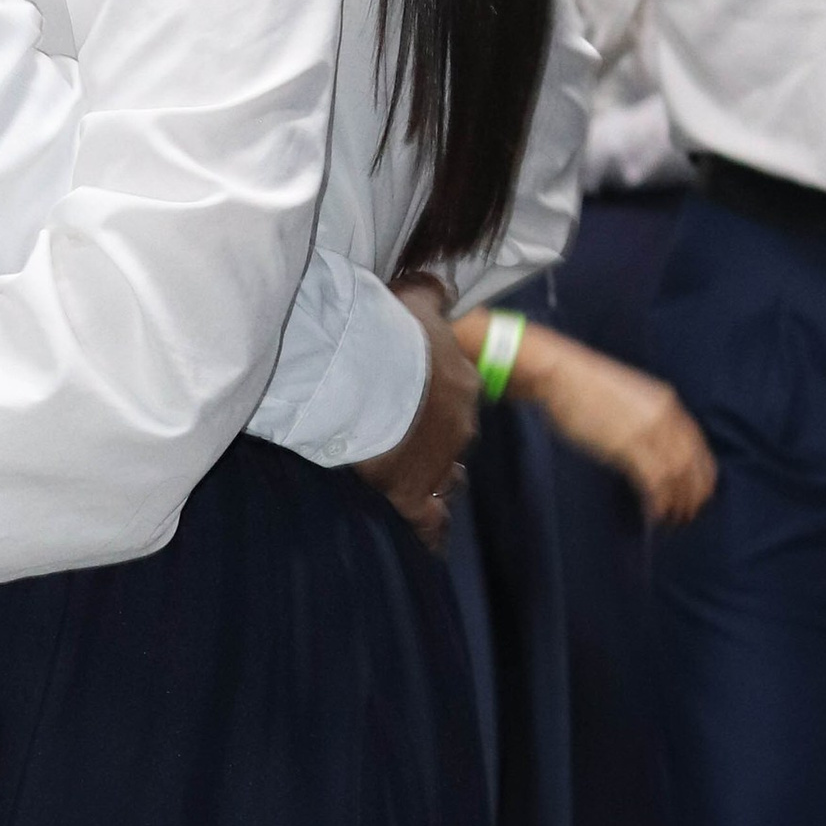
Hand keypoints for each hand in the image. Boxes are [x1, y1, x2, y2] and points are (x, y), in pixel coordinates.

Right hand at [358, 282, 478, 548]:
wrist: (364, 371)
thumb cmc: (389, 333)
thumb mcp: (415, 298)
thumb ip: (432, 292)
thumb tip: (439, 284)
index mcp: (461, 382)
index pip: (458, 394)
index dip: (437, 397)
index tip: (417, 397)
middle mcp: (459, 426)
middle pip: (454, 437)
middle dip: (435, 438)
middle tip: (404, 435)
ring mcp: (437, 462)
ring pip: (447, 481)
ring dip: (434, 482)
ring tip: (415, 485)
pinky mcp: (411, 492)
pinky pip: (429, 522)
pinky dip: (430, 532)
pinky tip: (429, 542)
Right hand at [522, 341, 717, 523]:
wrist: (562, 375)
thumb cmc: (585, 386)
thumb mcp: (629, 395)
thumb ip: (646, 416)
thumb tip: (651, 444)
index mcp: (667, 403)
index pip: (697, 444)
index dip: (702, 473)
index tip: (700, 491)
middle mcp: (664, 418)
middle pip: (692, 463)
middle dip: (694, 493)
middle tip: (689, 514)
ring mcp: (647, 432)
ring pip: (677, 476)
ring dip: (678, 502)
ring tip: (674, 519)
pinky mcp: (627, 447)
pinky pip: (654, 482)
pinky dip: (658, 502)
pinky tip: (655, 513)